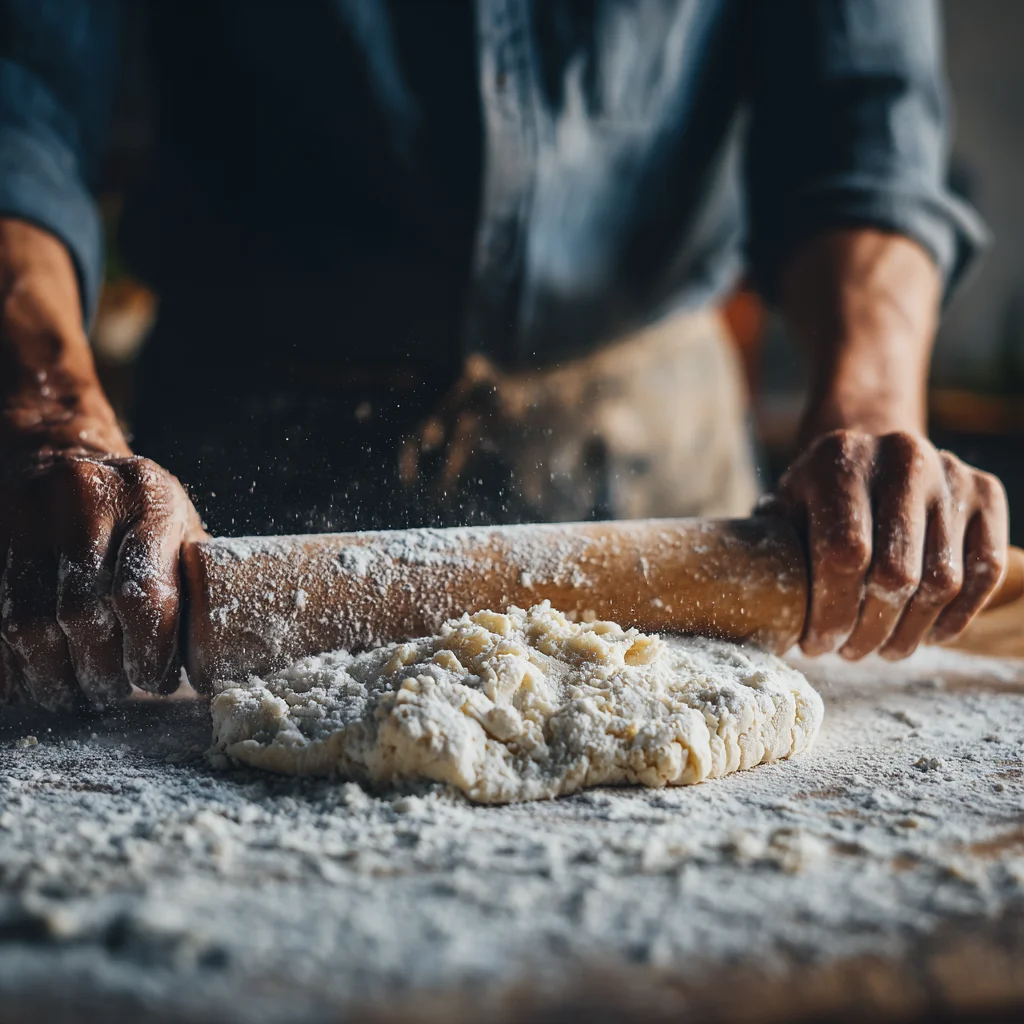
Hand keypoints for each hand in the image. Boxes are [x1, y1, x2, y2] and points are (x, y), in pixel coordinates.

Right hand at [0, 452, 206, 710]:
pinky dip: (8, 662)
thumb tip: (213, 651)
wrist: (57, 455)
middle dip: (100, 670)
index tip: (156, 681)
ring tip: (73, 693)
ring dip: (53, 675)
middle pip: (83, 615)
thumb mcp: (175, 524)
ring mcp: (26, 516)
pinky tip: (28, 679)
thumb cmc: (133, 506)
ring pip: (29, 624)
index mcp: (148, 499)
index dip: (150, 652)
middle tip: (112, 692)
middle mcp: (83, 500)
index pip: (143, 592)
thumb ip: (191, 576)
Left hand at [772, 429, 1007, 659]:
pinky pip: (985, 570)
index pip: (844, 555)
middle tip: (850, 653)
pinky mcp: (986, 492)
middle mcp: (902, 458)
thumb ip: (774, 550)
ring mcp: (950, 474)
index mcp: (840, 460)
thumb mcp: (785, 506)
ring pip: (943, 580)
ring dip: (911, 631)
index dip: (831, 613)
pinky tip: (930, 635)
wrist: (871, 445)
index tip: (816, 645)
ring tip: (884, 649)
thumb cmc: (818, 493)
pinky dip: (959, 614)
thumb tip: (759, 616)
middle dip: (869, 629)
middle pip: (896, 573)